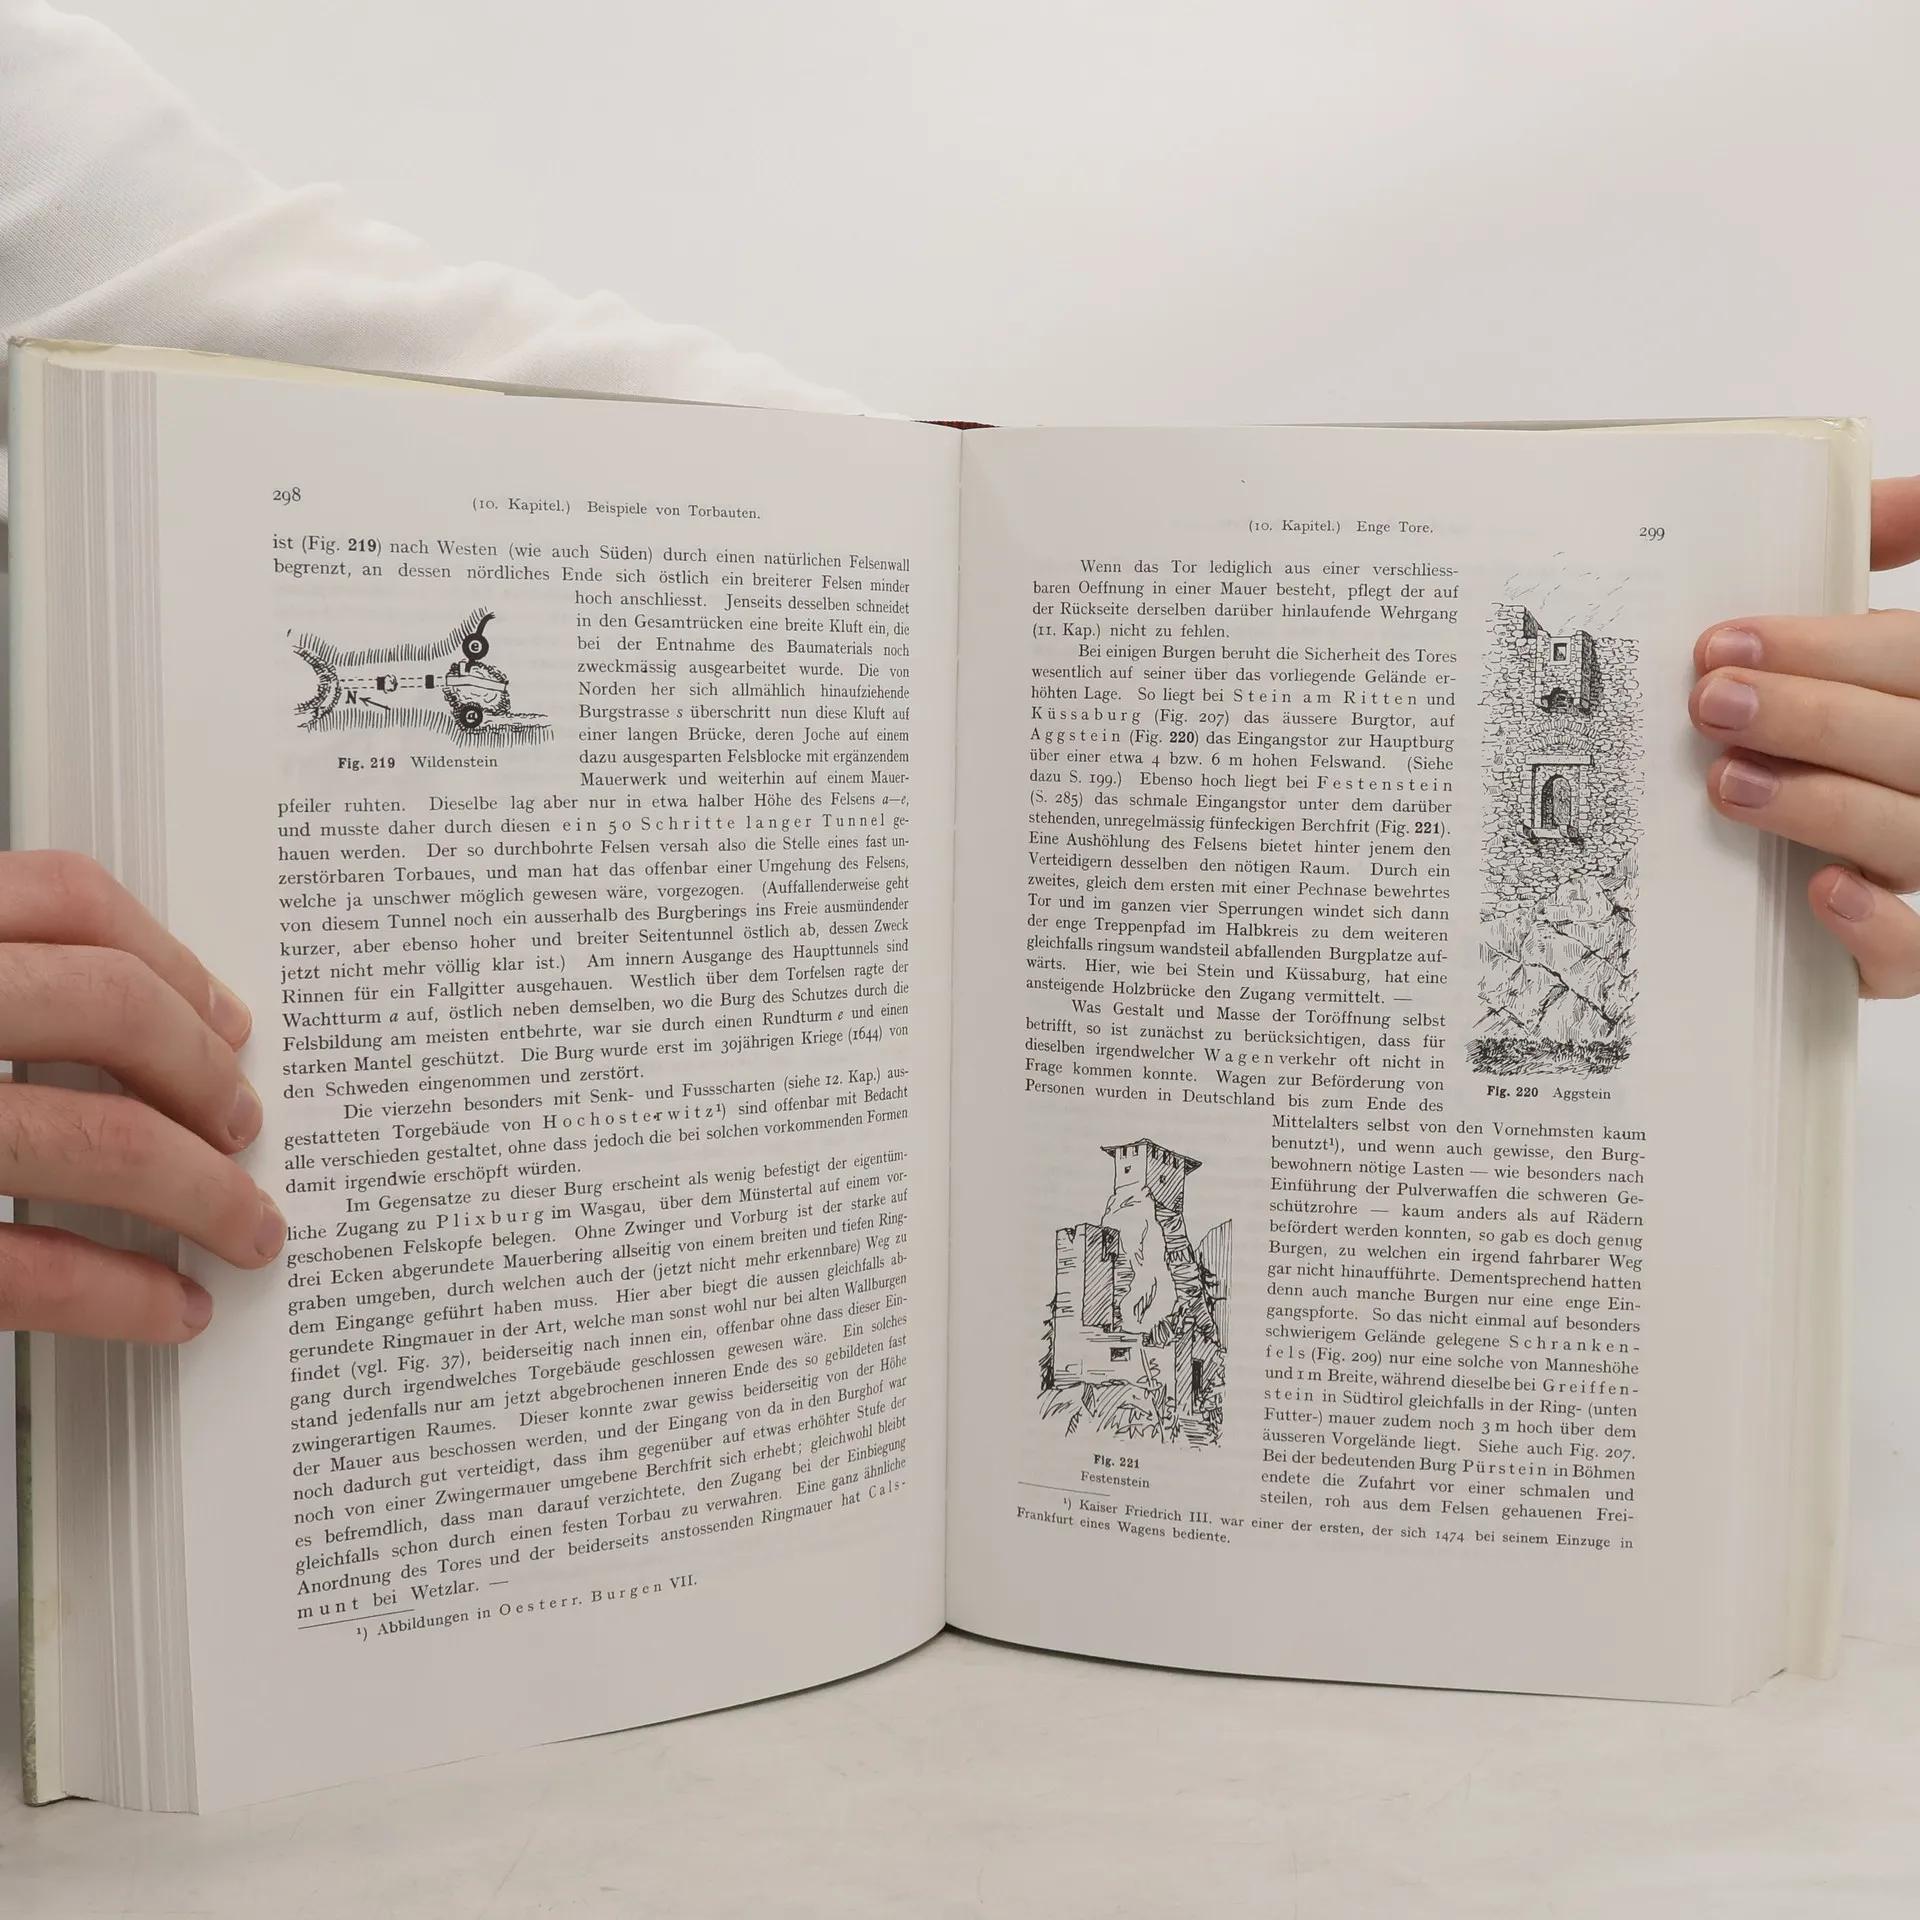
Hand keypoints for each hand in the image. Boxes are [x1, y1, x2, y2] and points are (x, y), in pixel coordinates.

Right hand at [0, 853, 282, 1341]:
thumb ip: (1, 986)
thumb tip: (146, 1019)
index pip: (63, 899)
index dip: (168, 960)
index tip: (230, 1020)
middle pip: (107, 1006)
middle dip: (206, 1075)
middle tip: (249, 1127)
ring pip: (97, 1140)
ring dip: (202, 1195)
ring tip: (247, 1230)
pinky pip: (30, 1267)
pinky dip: (120, 1295)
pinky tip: (169, 1307)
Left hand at [1691, 477, 1919, 996]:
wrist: (1803, 863)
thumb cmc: (1827, 730)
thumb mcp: (1848, 649)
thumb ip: (1870, 558)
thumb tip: (1893, 492)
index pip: (1914, 660)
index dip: (1828, 649)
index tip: (1723, 642)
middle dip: (1814, 718)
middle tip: (1711, 704)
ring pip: (1916, 840)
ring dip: (1824, 807)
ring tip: (1728, 784)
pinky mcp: (1895, 953)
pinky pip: (1913, 957)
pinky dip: (1877, 930)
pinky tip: (1824, 894)